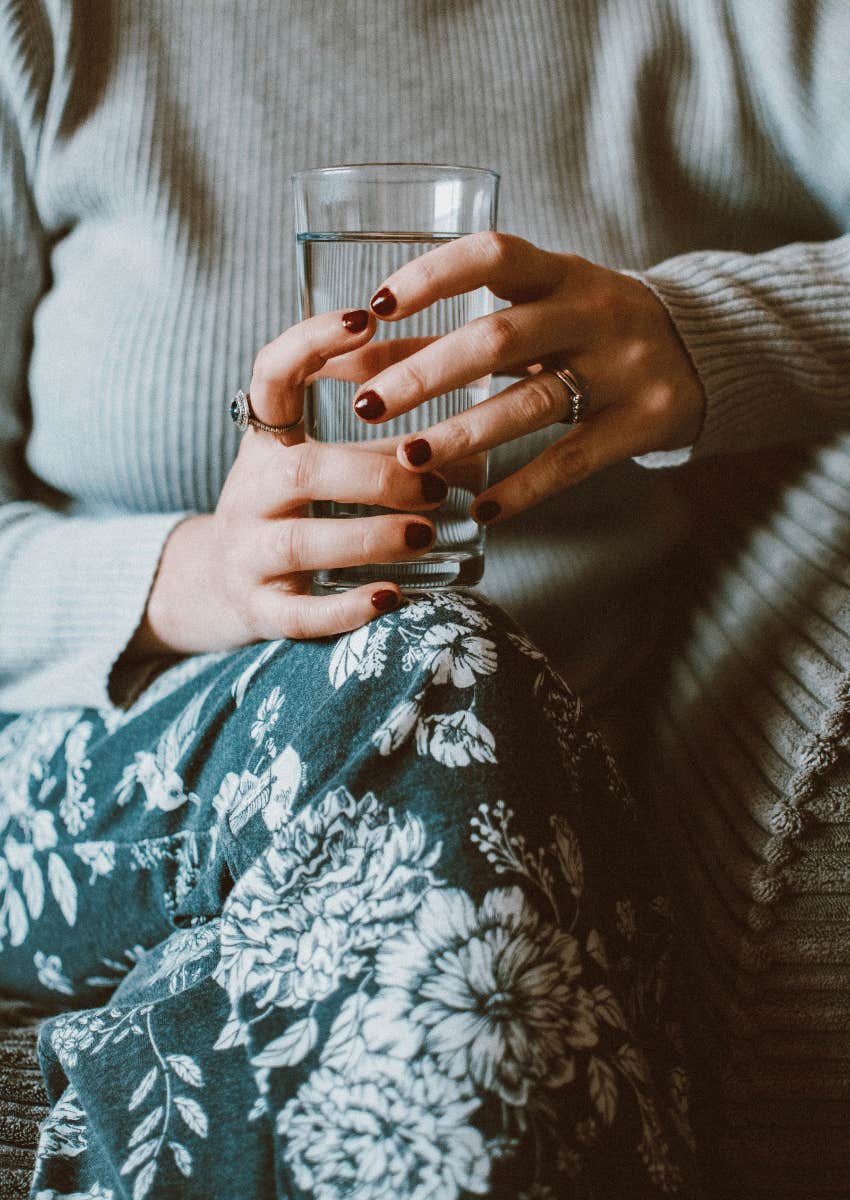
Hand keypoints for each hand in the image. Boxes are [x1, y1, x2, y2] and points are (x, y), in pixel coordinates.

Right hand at [126, 309, 447, 660]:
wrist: (215, 586)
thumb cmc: (290, 512)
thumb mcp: (318, 463)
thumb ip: (380, 442)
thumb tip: (475, 428)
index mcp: (265, 443)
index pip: (270, 375)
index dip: (311, 342)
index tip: (365, 317)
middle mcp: (248, 493)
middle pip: (300, 472)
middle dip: (372, 474)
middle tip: (434, 482)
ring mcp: (247, 555)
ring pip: (300, 542)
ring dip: (369, 536)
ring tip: (425, 535)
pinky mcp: (259, 611)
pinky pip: (299, 614)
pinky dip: (346, 608)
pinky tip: (392, 599)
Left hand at [351, 232, 705, 522]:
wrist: (705, 350)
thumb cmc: (591, 328)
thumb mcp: (538, 312)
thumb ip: (455, 331)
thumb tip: (357, 358)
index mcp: (561, 272)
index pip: (492, 255)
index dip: (432, 276)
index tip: (376, 306)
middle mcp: (594, 312)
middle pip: (500, 338)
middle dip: (427, 373)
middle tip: (367, 405)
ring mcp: (623, 368)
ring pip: (532, 403)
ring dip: (464, 434)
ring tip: (408, 460)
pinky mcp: (643, 422)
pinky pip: (573, 460)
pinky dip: (524, 488)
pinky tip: (480, 511)